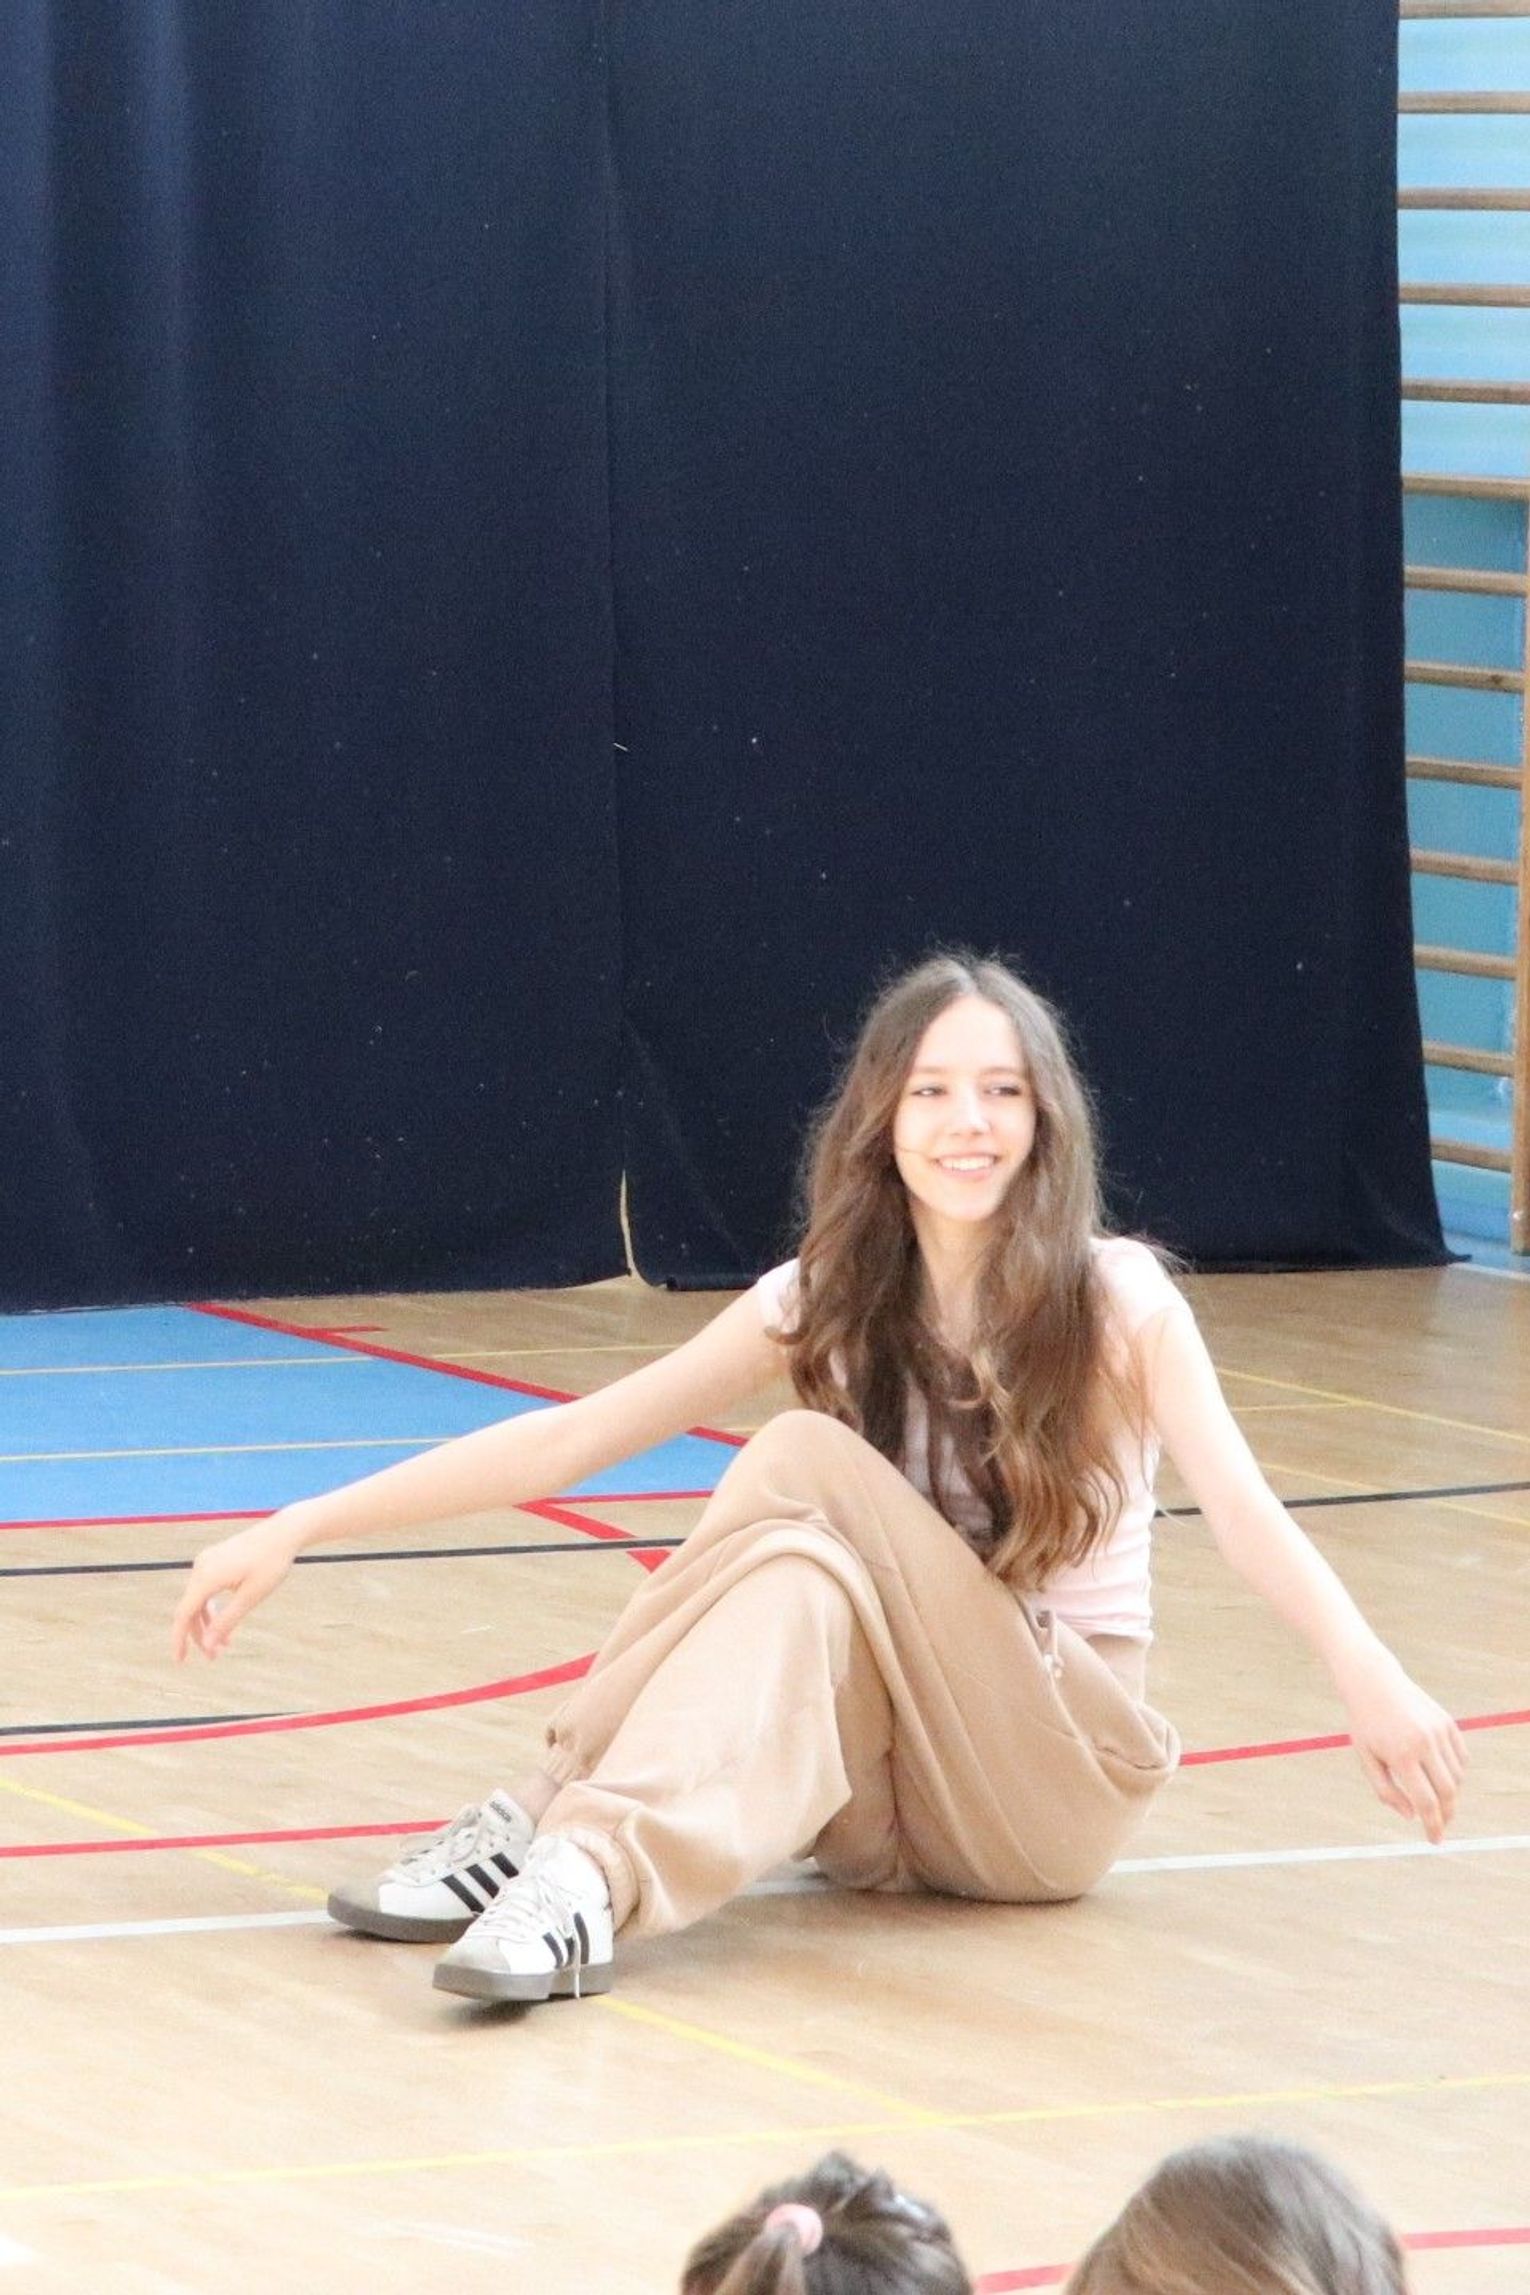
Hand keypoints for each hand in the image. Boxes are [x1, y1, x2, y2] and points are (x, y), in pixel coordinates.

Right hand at [170, 1513, 308, 1660]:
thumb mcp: (251, 1598)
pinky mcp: (214, 1559)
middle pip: (190, 1609)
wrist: (283, 1533)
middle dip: (201, 1635)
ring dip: (209, 1622)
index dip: (179, 1639)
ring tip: (225, 1643)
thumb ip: (227, 1621)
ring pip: (198, 1599)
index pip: (184, 1614)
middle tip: (215, 1657)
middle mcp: (201, 1567)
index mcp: (207, 1576)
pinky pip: (206, 1588)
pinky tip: (225, 1621)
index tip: (179, 1661)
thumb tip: (207, 1645)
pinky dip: (213, 1606)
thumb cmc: (271, 1564)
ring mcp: (206, 1561)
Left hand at [1337, 1651, 1465, 1843]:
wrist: (1374, 1683)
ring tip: (1433, 1796)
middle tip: (1439, 1824)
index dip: (1433, 1826)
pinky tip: (1441, 1775)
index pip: (1426, 1802)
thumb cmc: (1366, 1725)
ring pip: (1456, 1777)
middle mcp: (1424, 1743)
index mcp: (1401, 1755)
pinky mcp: (1448, 1723)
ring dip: (1449, 1793)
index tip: (1434, 1840)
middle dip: (1446, 1814)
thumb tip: (1412, 1816)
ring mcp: (1439, 1731)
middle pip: (1447, 1793)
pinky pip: (1461, 1758)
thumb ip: (1386, 1792)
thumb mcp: (1366, 1759)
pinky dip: (1456, 1773)